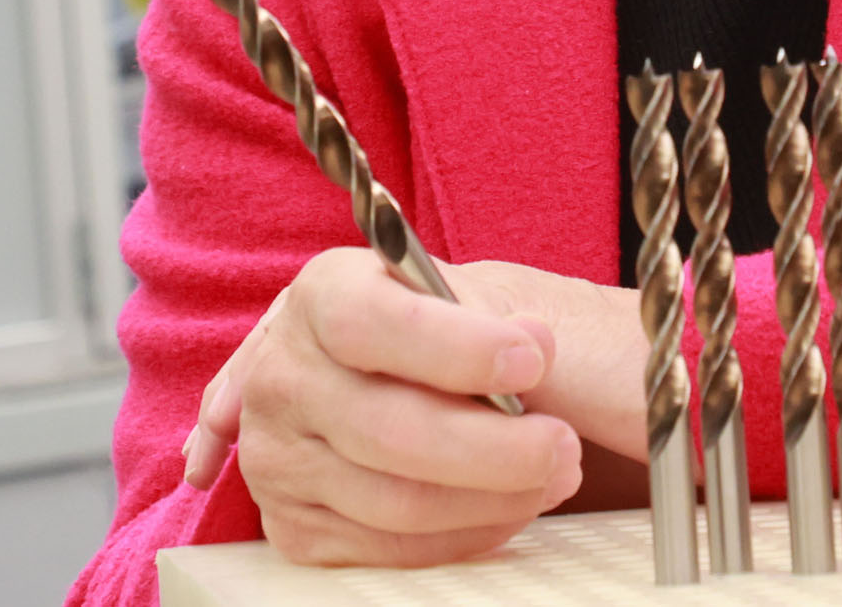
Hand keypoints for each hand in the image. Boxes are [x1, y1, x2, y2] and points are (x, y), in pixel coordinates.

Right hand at [183, 246, 583, 565]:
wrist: (353, 374)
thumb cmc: (416, 327)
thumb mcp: (444, 292)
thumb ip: (489, 312)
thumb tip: (536, 343)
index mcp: (317, 299)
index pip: (368, 325)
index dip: (455, 349)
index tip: (530, 362)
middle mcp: (282, 380)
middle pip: (390, 431)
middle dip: (496, 447)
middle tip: (563, 444)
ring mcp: (279, 461)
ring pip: (399, 503)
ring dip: (495, 497)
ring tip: (553, 474)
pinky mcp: (294, 529)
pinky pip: (392, 549)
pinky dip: (466, 533)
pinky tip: (507, 504)